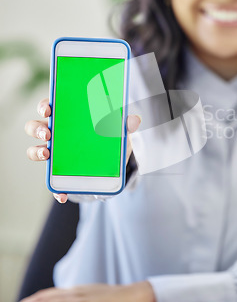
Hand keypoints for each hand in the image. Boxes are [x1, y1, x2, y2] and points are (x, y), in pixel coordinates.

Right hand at [25, 98, 140, 203]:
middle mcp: (56, 134)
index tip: (48, 109)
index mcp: (67, 118)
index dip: (45, 106)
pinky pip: (53, 183)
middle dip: (38, 128)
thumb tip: (135, 120)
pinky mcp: (61, 173)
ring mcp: (56, 154)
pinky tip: (63, 195)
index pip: (49, 107)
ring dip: (37, 152)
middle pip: (36, 127)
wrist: (113, 161)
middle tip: (48, 132)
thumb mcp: (119, 129)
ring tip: (47, 154)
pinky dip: (56, 190)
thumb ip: (126, 123)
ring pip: (36, 151)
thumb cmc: (110, 136)